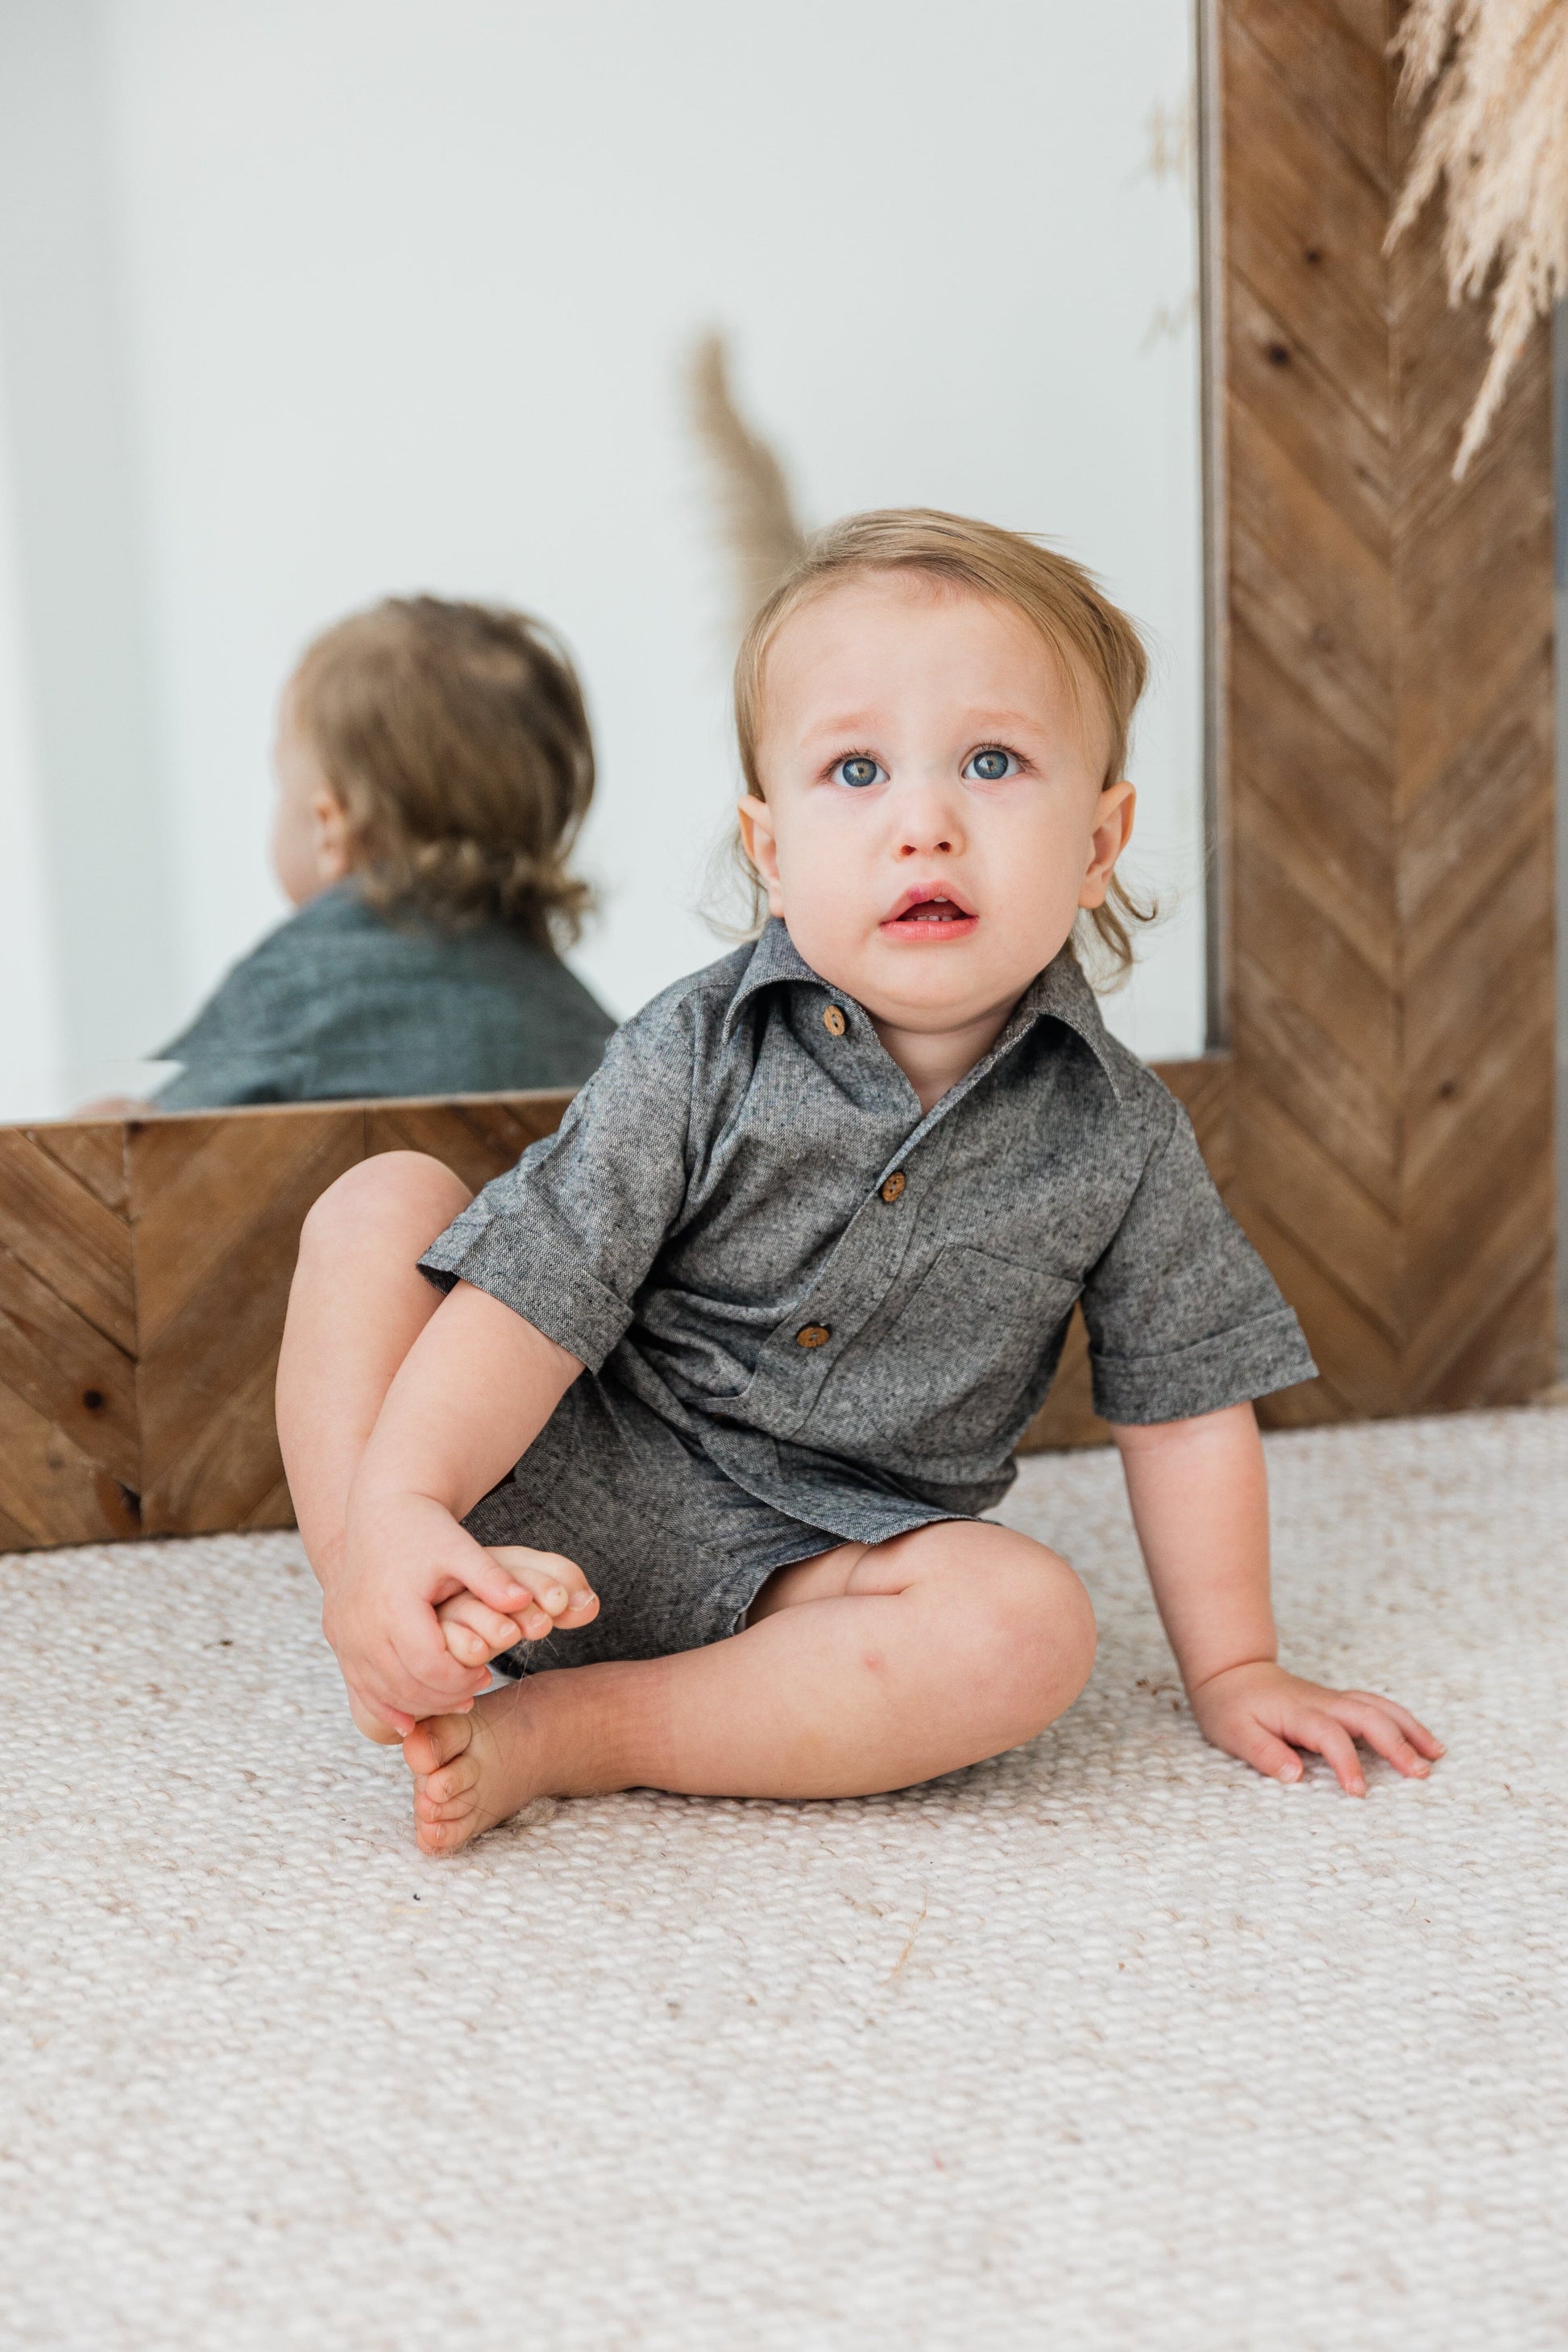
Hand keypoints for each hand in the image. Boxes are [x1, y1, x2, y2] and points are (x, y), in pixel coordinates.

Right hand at [324, 1490, 593, 1737]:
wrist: (381, 1511)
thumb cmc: (426, 1529)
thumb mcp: (461, 1547)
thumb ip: (491, 1578)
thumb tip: (524, 1601)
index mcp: (394, 1607)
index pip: (429, 1667)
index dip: (460, 1680)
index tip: (487, 1674)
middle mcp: (362, 1626)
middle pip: (405, 1686)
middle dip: (444, 1696)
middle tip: (475, 1691)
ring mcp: (344, 1635)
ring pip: (380, 1691)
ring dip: (418, 1704)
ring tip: (453, 1697)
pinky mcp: (338, 1636)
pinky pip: (358, 1685)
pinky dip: (385, 1704)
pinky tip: (411, 1718)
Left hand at [1189, 1659, 1443, 1795]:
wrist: (1232, 1672)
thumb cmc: (1231, 1707)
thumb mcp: (1234, 1733)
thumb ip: (1263, 1752)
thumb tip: (1294, 1775)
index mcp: (1297, 1712)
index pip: (1330, 1736)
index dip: (1346, 1764)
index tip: (1359, 1793)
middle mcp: (1322, 1703)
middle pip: (1367, 1716)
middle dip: (1396, 1744)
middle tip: (1420, 1774)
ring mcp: (1333, 1700)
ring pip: (1379, 1707)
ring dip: (1409, 1729)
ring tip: (1436, 1755)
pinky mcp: (1339, 1703)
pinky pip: (1377, 1708)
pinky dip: (1403, 1721)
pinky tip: (1421, 1740)